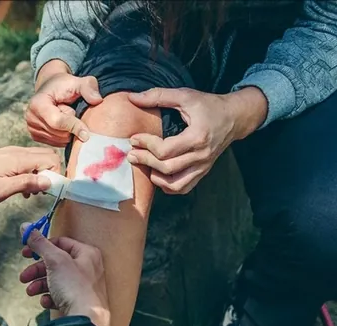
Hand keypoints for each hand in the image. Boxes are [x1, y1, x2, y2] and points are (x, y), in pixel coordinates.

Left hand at [0, 146, 60, 207]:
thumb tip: (49, 181)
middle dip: (50, 174)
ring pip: (37, 159)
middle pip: (46, 156)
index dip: (56, 175)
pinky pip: (26, 162)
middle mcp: (16, 152)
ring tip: (30, 194)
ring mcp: (10, 154)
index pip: (51, 159)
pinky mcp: (4, 158)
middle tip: (41, 193)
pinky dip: (30, 174)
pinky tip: (21, 189)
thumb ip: (25, 184)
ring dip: (40, 175)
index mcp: (18, 159)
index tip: (50, 192)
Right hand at [19, 227, 110, 325]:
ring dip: (39, 285)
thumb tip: (26, 227)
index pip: (60, 243)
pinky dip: (50, 298)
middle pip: (56, 263)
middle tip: (24, 276)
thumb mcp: (54, 260)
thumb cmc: (75, 287)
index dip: (41, 246)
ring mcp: (84, 287)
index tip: (25, 252)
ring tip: (30, 291)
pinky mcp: (79, 302)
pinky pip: (60, 296)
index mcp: (86, 254)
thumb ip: (40, 243)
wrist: (85, 320)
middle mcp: (88, 268)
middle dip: (37, 271)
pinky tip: (46, 302)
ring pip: (56, 281)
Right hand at [26, 61, 102, 146]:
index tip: (88, 133)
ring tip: (65, 116)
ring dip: (68, 131)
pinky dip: (64, 136)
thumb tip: (97, 100)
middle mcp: (30, 117)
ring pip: (59, 140)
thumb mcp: (78, 82)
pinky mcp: (35, 136)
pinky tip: (63, 124)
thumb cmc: (64, 86)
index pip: (57, 121)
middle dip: (72, 126)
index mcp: (37, 103)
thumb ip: (89, 87)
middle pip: (59, 133)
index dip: (74, 126)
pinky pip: (56, 143)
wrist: (50, 89)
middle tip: (70, 111)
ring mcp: (31, 128)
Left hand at [126, 87, 266, 193]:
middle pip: (166, 168)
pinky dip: (168, 186)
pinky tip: (158, 175)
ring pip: (175, 184)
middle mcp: (201, 155)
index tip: (134, 138)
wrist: (235, 117)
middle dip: (145, 161)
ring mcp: (203, 166)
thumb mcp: (185, 96)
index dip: (146, 145)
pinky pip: (183, 188)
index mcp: (197, 136)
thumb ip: (158, 96)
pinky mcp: (203, 171)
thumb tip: (132, 98)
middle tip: (132, 154)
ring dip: (155, 178)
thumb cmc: (209, 105)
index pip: (165, 150)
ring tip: (144, 166)